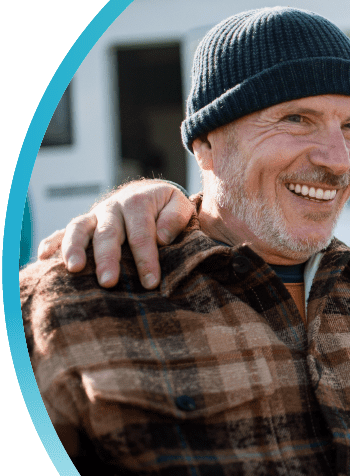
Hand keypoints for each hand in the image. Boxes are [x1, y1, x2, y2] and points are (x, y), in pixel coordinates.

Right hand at [37, 179, 192, 288]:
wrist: (147, 193)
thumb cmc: (166, 207)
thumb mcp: (179, 205)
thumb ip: (175, 218)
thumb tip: (163, 237)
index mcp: (138, 203)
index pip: (142, 234)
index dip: (146, 259)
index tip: (151, 283)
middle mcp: (112, 208)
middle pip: (107, 233)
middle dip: (107, 258)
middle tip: (109, 282)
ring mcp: (94, 216)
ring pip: (78, 229)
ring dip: (74, 249)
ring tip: (74, 270)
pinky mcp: (83, 225)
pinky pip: (62, 232)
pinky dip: (51, 244)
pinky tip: (44, 260)